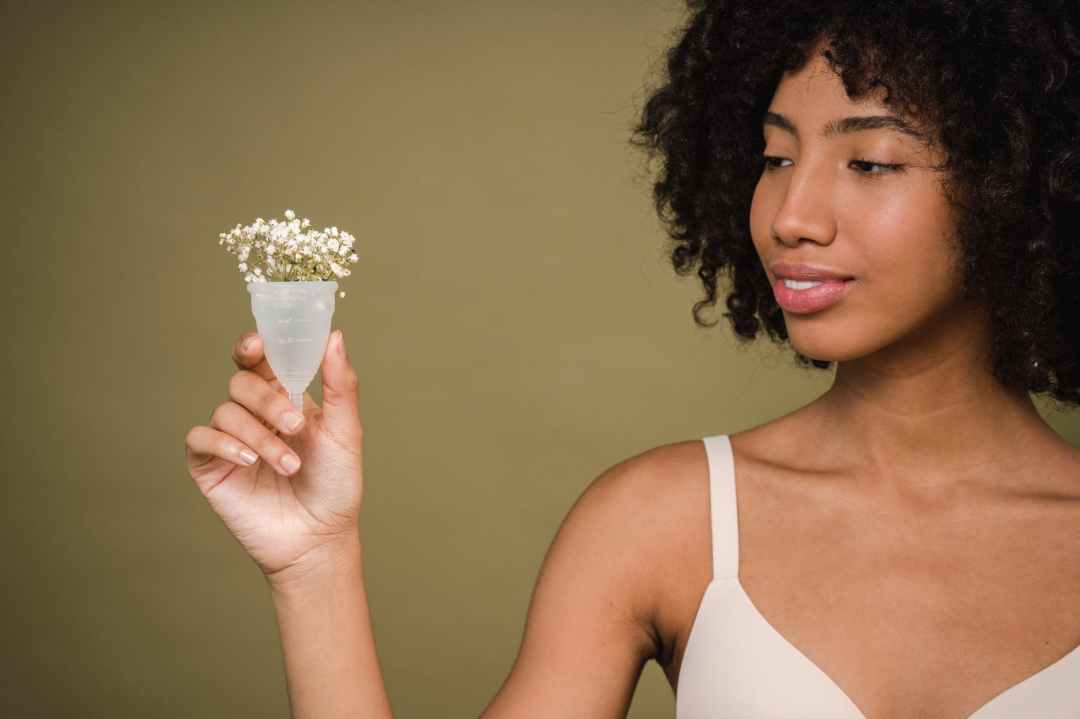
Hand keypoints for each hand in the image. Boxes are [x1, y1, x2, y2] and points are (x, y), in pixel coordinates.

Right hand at [184, 329, 363, 587]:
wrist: (320, 539)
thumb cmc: (335, 485)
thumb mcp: (346, 432)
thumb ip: (340, 385)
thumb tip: (334, 336)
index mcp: (285, 399)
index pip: (260, 361)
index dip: (253, 346)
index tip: (258, 344)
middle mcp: (254, 414)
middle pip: (241, 382)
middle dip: (267, 400)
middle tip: (296, 426)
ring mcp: (230, 440)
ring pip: (225, 412)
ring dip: (260, 436)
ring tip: (289, 466)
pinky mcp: (210, 466)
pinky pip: (201, 438)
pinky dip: (225, 444)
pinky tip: (250, 462)